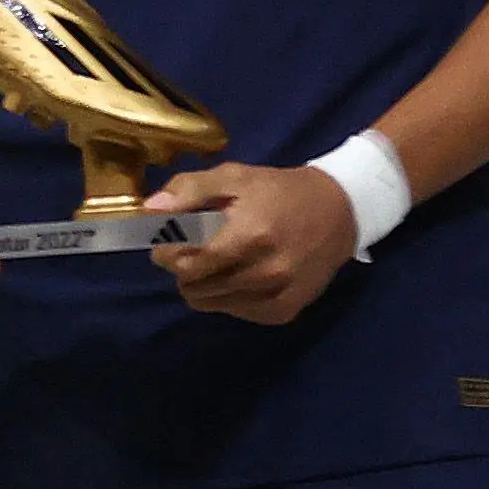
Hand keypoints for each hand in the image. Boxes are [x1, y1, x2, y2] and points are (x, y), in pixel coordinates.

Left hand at [147, 162, 359, 324]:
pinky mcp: (285, 311)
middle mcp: (265, 272)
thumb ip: (189, 190)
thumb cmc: (277, 191)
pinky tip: (235, 274)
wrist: (338, 212)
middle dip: (181, 267)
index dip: (166, 253)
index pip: (187, 262)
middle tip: (189, 249)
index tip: (166, 241)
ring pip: (210, 303)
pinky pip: (235, 312)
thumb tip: (151, 211)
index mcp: (250, 235)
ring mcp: (277, 295)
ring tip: (213, 260)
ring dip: (201, 284)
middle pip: (194, 286)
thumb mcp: (233, 176)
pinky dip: (225, 296)